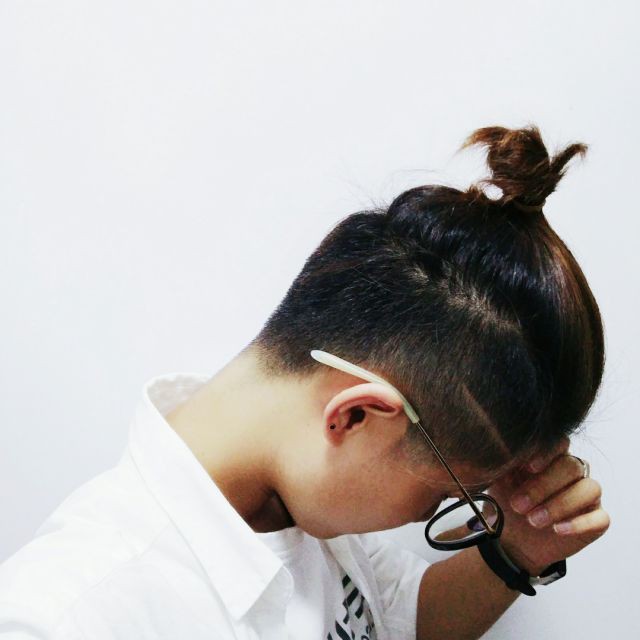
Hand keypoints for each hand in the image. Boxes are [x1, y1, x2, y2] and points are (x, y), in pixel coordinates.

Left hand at [486, 437, 610, 575]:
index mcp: (549, 456)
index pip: (558, 443)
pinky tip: (558, 529)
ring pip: (590, 488)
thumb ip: (504, 464)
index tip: (529, 467)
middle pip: (571, 466)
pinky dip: (579, 523)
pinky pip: (600, 518)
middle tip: (519, 504)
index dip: (546, 452)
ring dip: (560, 504)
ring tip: (534, 520)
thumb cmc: (507, 504)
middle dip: (543, 485)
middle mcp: (572, 471)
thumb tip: (500, 450)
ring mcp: (587, 495)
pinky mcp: (596, 520)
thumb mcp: (499, 482)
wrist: (512, 541)